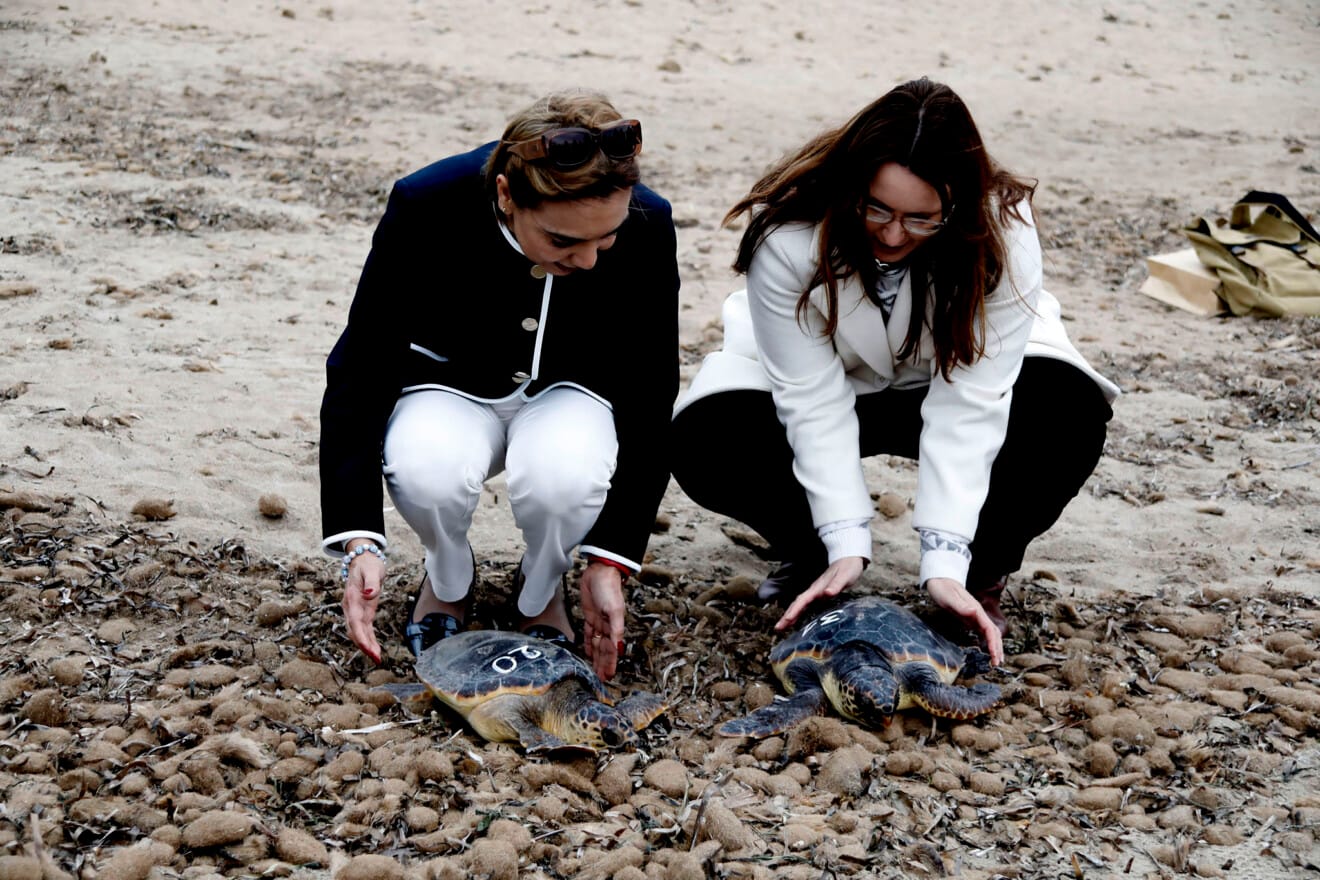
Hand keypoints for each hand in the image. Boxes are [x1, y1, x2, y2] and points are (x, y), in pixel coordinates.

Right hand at [341, 540, 385, 663]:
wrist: (362, 559)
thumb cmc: (368, 564)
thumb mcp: (372, 570)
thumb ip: (372, 583)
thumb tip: (370, 594)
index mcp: (352, 598)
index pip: (355, 621)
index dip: (361, 636)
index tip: (369, 648)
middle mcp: (351, 607)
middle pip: (355, 630)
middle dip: (364, 645)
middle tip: (376, 658)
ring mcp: (355, 610)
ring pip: (358, 631)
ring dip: (366, 645)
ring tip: (377, 657)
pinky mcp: (362, 611)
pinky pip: (364, 628)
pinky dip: (368, 639)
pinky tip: (375, 649)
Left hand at [579, 561, 625, 680]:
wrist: (600, 572)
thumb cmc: (609, 589)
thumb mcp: (614, 609)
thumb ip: (616, 628)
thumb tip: (618, 646)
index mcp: (614, 626)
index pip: (611, 650)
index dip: (610, 663)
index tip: (608, 676)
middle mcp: (607, 626)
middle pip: (604, 650)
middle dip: (602, 664)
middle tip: (600, 679)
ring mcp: (598, 621)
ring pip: (597, 644)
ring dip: (596, 657)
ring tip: (595, 670)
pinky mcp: (590, 616)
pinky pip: (590, 633)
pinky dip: (589, 643)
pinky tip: (588, 652)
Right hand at [775, 556, 865, 630]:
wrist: (849, 557)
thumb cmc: (848, 567)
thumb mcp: (844, 577)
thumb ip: (835, 585)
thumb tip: (827, 593)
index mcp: (818, 588)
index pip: (803, 600)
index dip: (795, 610)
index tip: (787, 619)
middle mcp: (814, 590)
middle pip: (797, 604)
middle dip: (787, 615)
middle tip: (778, 628)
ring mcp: (816, 592)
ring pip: (800, 605)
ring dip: (791, 615)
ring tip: (783, 626)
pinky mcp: (820, 594)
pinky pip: (806, 605)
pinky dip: (799, 612)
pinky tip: (797, 619)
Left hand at [925, 577, 1002, 665]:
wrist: (941, 579)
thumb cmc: (943, 588)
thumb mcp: (949, 597)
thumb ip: (961, 606)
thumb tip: (974, 612)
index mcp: (976, 610)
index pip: (990, 629)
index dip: (993, 643)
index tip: (995, 656)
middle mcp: (978, 613)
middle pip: (994, 633)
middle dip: (997, 648)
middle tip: (997, 664)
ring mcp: (975, 616)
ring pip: (990, 633)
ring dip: (995, 646)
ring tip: (996, 660)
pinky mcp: (971, 618)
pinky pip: (983, 631)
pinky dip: (988, 642)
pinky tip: (988, 650)